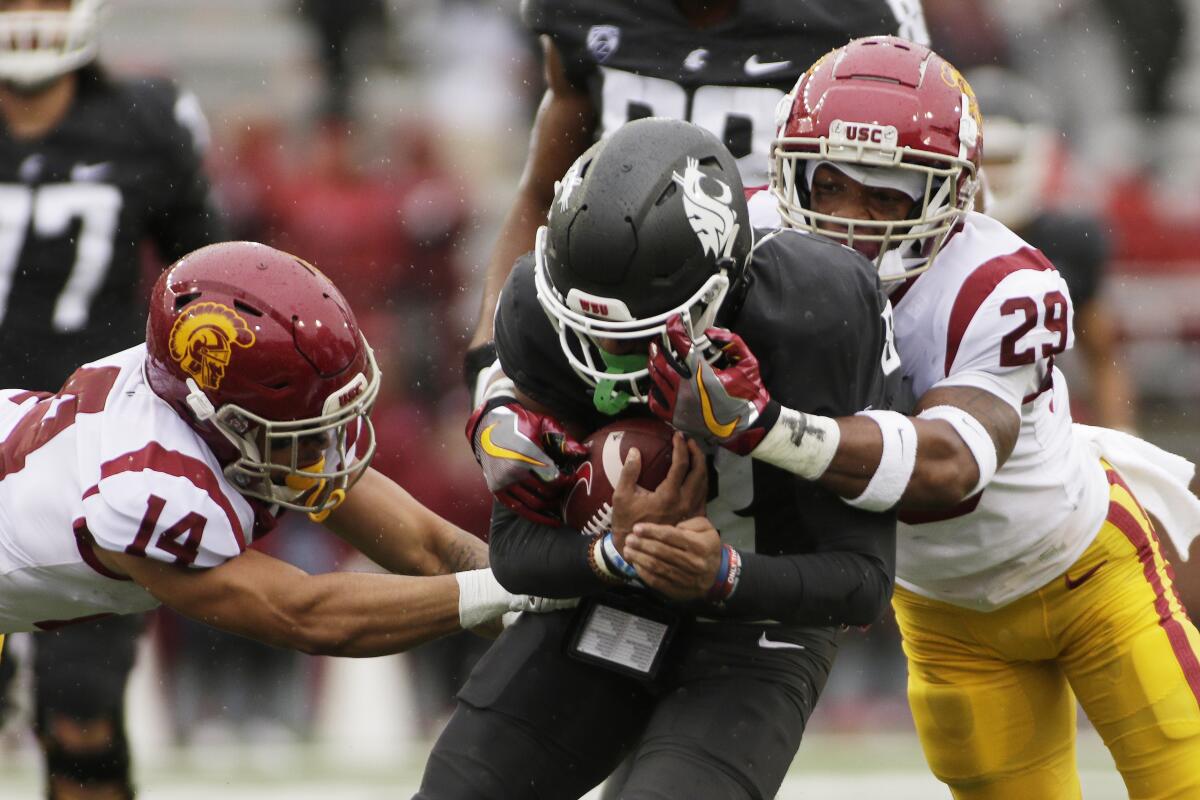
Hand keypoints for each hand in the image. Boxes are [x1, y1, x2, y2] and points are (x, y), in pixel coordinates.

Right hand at [466, 399, 586, 525]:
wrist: (488, 425)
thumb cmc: (520, 422)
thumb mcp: (544, 423)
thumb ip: (564, 439)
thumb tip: (584, 452)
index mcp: (526, 454)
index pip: (553, 477)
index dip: (566, 481)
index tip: (572, 479)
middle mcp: (513, 471)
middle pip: (545, 492)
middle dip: (560, 494)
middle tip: (568, 491)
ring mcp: (503, 482)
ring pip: (534, 504)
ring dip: (551, 506)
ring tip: (561, 504)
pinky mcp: (497, 490)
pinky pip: (519, 509)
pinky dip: (536, 517)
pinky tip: (551, 520)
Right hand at [609, 433, 707, 549]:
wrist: (637, 547)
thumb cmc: (627, 521)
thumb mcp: (622, 496)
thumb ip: (629, 472)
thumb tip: (636, 451)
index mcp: (669, 496)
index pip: (681, 465)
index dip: (680, 447)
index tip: (677, 435)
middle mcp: (684, 503)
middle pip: (699, 472)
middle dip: (697, 453)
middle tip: (689, 441)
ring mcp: (690, 511)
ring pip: (704, 484)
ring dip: (701, 466)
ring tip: (694, 453)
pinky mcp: (692, 517)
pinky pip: (702, 495)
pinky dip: (701, 480)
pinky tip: (694, 474)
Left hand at [623, 517, 724, 601]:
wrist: (717, 575)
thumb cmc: (707, 547)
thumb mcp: (706, 528)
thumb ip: (689, 523)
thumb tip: (670, 526)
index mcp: (700, 545)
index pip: (670, 536)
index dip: (651, 531)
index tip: (637, 528)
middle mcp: (693, 563)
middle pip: (661, 552)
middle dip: (642, 544)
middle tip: (629, 539)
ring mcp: (685, 579)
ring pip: (657, 567)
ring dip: (639, 558)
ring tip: (628, 550)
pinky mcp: (678, 590)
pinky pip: (657, 582)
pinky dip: (644, 573)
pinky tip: (636, 564)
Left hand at [647, 315, 778, 454]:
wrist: (748, 428)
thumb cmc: (748, 396)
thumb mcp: (748, 364)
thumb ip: (732, 343)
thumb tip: (710, 332)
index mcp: (704, 376)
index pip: (683, 347)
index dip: (675, 329)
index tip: (673, 321)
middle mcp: (687, 391)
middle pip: (662, 362)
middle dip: (660, 347)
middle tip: (661, 341)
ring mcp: (679, 406)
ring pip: (656, 380)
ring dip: (655, 365)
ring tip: (656, 357)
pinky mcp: (676, 420)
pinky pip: (655, 402)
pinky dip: (654, 389)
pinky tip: (658, 383)